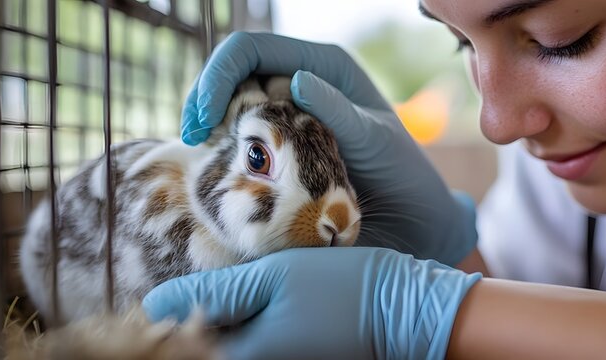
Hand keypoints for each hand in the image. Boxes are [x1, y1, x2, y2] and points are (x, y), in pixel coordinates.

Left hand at [142, 247, 481, 358]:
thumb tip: (154, 305)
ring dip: (215, 322)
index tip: (168, 296)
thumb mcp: (276, 278)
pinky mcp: (291, 359)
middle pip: (201, 351)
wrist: (407, 309)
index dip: (166, 320)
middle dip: (188, 322)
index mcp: (244, 358)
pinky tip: (250, 303)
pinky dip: (241, 327)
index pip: (177, 350)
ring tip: (223, 293)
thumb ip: (216, 293)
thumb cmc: (344, 289)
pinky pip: (251, 346)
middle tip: (196, 290)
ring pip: (226, 347)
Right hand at [181, 32, 475, 264]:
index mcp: (321, 65)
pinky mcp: (280, 147)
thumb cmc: (404, 175)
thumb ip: (336, 110)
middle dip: (205, 98)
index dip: (218, 74)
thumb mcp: (373, 139)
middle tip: (192, 137)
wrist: (413, 219)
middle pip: (231, 73)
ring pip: (230, 105)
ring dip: (210, 123)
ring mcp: (287, 114)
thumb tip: (292, 79)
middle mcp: (299, 82)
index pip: (251, 49)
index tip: (205, 119)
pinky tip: (218, 165)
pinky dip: (224, 149)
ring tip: (202, 150)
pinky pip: (241, 138)